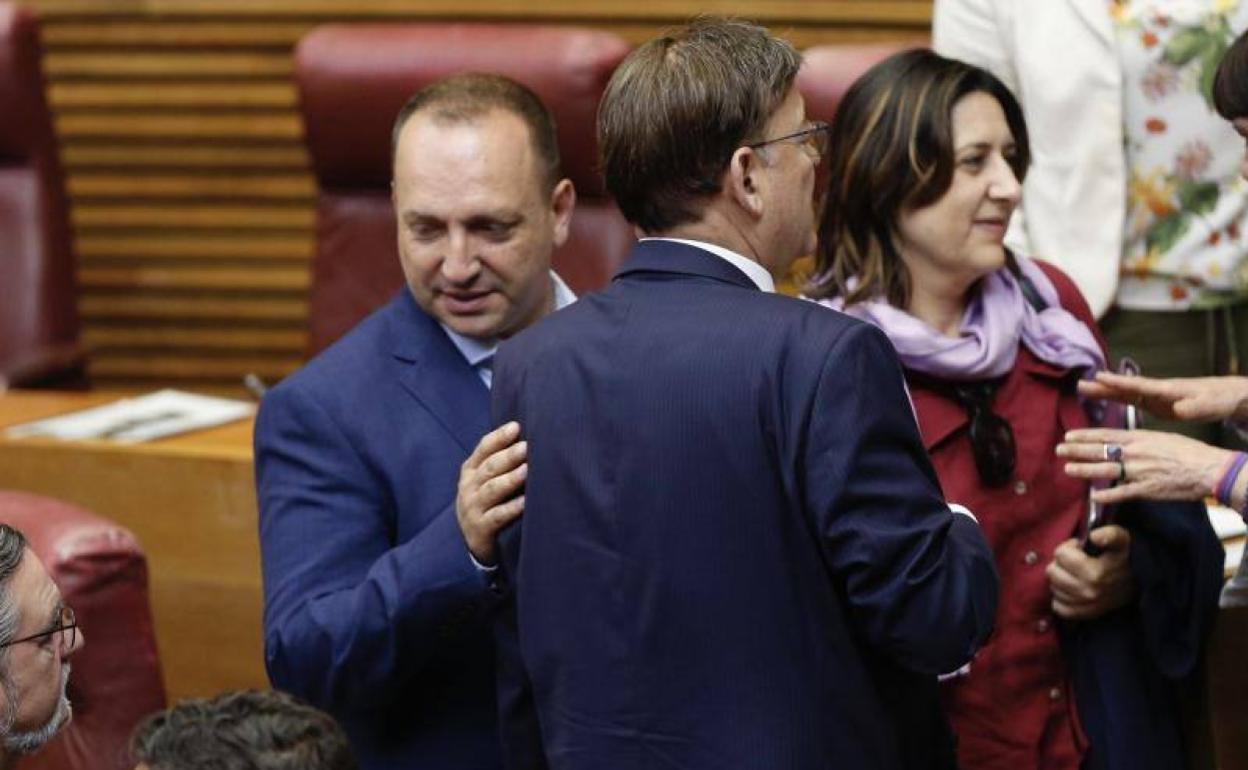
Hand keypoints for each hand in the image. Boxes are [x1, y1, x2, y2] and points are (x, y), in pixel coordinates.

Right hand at [456, 421, 526, 566]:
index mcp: (471, 470)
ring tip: (527, 470)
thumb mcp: (488, 480)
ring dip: (510, 479)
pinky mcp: (480, 529)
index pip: (484, 448)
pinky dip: (511, 508)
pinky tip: (525, 502)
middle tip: (526, 447)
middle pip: (489, 467)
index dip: (499, 437)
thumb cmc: (489, 502)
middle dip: (508, 456)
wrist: (474, 542)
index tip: (516, 427)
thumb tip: (528, 438)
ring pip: (492, 490)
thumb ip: (501, 461)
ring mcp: (472, 508)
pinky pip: (497, 516)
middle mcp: (468, 487)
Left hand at [1046, 526, 1135, 619]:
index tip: (1081, 548)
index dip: (1069, 547)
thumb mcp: (1121, 538)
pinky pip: (1058, 606)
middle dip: (1061, 563)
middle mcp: (1089, 592)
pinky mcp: (1083, 615)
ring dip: (1061, 579)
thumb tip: (1094, 537)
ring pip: (1053, 587)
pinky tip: (1073, 589)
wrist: (1137, 581)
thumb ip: (1109, 534)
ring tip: (1077, 574)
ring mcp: (1085, 606)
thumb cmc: (1123, 556)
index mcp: (1095, 573)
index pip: (1061, 555)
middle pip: (1052, 571)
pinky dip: (1061, 598)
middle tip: (1077, 561)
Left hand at [1056, 427, 1230, 504]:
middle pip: (1100, 451)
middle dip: (1077, 450)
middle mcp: (1135, 453)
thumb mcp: (1161, 438)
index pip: (1105, 435)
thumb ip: (1140, 441)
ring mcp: (1138, 472)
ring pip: (1105, 470)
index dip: (1084, 436)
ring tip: (1068, 469)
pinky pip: (1121, 493)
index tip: (1068, 435)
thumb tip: (1124, 441)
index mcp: (1139, 438)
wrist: (1208, 469)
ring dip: (1084, 470)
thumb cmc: (1187, 452)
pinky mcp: (1146, 490)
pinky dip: (1106, 495)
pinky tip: (1093, 497)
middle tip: (1059, 449)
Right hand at [1078, 371, 1247, 422]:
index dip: (1120, 383)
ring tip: (1084, 389)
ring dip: (1105, 391)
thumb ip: (1195, 408)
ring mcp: (1156, 396)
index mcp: (1168, 391)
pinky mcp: (1156, 403)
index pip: (1140, 385)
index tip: (1100, 377)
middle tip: (1081, 384)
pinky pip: (1131, 400)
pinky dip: (1116, 398)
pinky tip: (1104, 398)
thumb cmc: (1219, 399)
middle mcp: (1158, 391)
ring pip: (1126, 393)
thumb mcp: (1210, 405)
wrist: (1226, 395)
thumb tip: (1180, 410)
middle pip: (1126, 388)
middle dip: (1104, 386)